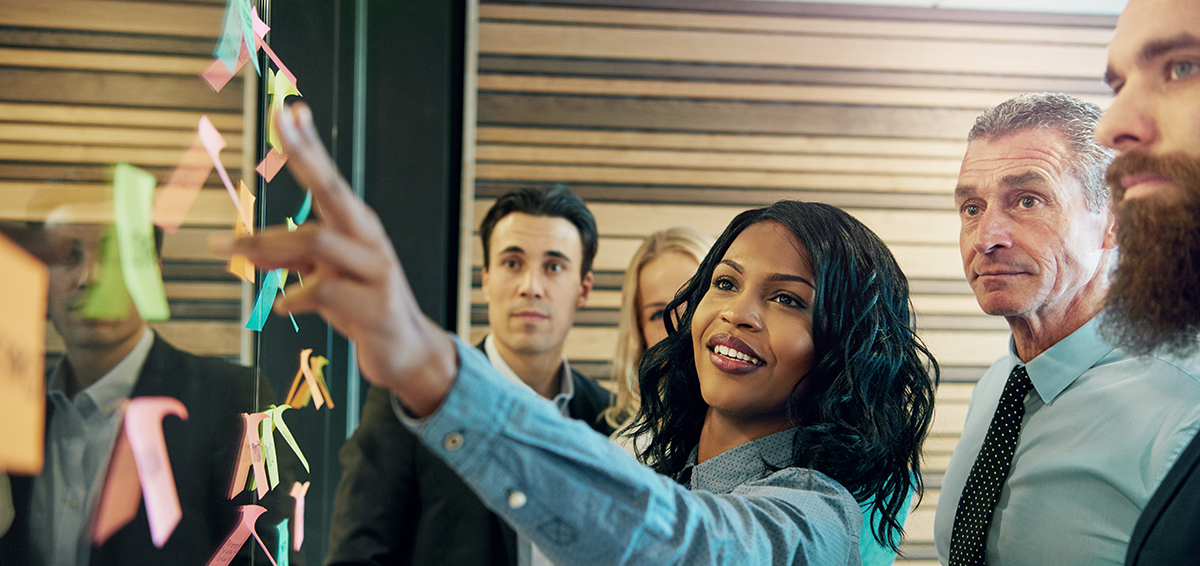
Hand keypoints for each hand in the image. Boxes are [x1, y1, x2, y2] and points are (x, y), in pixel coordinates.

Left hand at [216, 103, 455, 415]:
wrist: (408, 352)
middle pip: (333, 190)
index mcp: (357, 229)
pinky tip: (281, 306)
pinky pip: (323, 290)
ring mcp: (376, 271)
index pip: (329, 179)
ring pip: (316, 241)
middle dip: (305, 154)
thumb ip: (291, 260)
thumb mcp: (323, 278)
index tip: (289, 110)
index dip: (308, 145)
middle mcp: (369, 241)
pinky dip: (295, 296)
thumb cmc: (363, 308)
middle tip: (280, 121)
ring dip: (267, 244)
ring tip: (232, 253)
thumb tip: (247, 248)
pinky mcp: (374, 306)